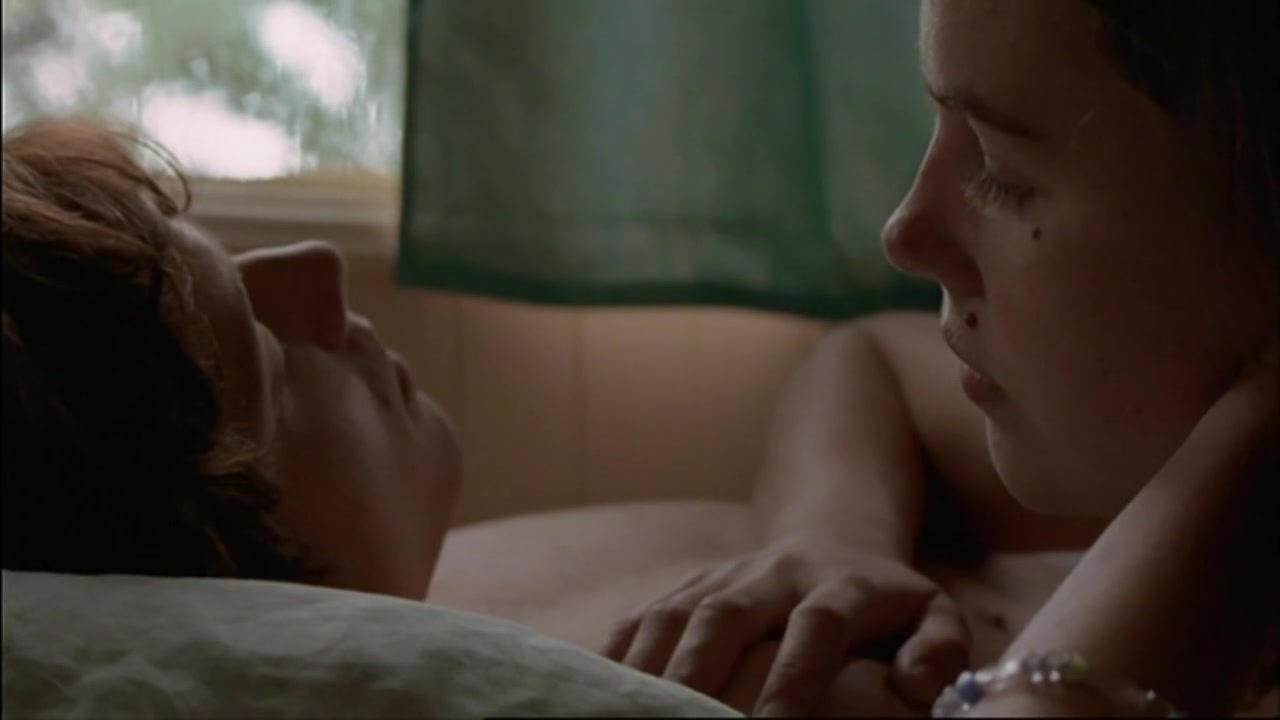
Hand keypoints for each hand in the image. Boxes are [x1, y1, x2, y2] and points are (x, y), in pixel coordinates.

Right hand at [600, 537, 970, 715]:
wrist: (829, 538)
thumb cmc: (883, 602)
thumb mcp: (932, 616)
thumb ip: (937, 651)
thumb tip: (912, 690)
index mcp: (839, 586)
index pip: (817, 625)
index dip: (796, 674)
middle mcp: (773, 576)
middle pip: (728, 611)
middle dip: (701, 666)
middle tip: (682, 718)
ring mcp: (722, 577)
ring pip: (676, 611)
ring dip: (652, 661)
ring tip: (633, 710)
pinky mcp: (686, 587)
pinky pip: (643, 616)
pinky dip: (618, 652)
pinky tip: (598, 688)